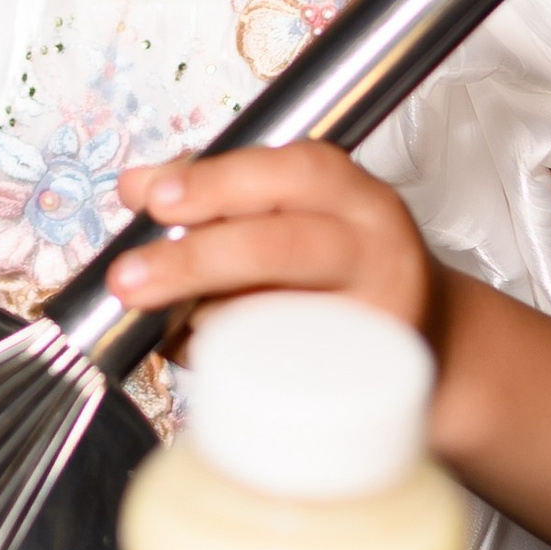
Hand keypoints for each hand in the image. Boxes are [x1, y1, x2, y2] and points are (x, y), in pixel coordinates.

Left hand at [109, 143, 438, 336]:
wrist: (421, 334)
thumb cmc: (335, 267)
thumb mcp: (288, 211)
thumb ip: (214, 191)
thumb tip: (137, 185)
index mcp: (354, 194)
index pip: (295, 172)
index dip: (221, 181)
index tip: (158, 199)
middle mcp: (377, 249)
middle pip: (285, 247)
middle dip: (196, 259)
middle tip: (130, 277)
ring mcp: (377, 317)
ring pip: (280, 315)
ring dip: (205, 317)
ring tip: (163, 317)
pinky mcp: (365, 378)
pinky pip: (282, 369)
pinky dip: (226, 357)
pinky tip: (198, 348)